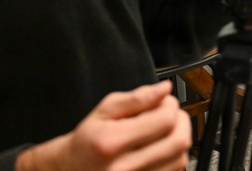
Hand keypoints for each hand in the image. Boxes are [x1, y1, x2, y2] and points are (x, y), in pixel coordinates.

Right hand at [16, 82, 191, 170]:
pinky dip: (174, 158)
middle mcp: (123, 168)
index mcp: (111, 142)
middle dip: (181, 122)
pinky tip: (161, 149)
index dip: (170, 105)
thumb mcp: (104, 111)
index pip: (165, 120)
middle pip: (178, 141)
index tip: (163, 102)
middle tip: (169, 115)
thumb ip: (136, 98)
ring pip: (180, 159)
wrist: (70, 170)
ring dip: (179, 140)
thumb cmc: (87, 141)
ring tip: (163, 132)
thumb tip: (164, 89)